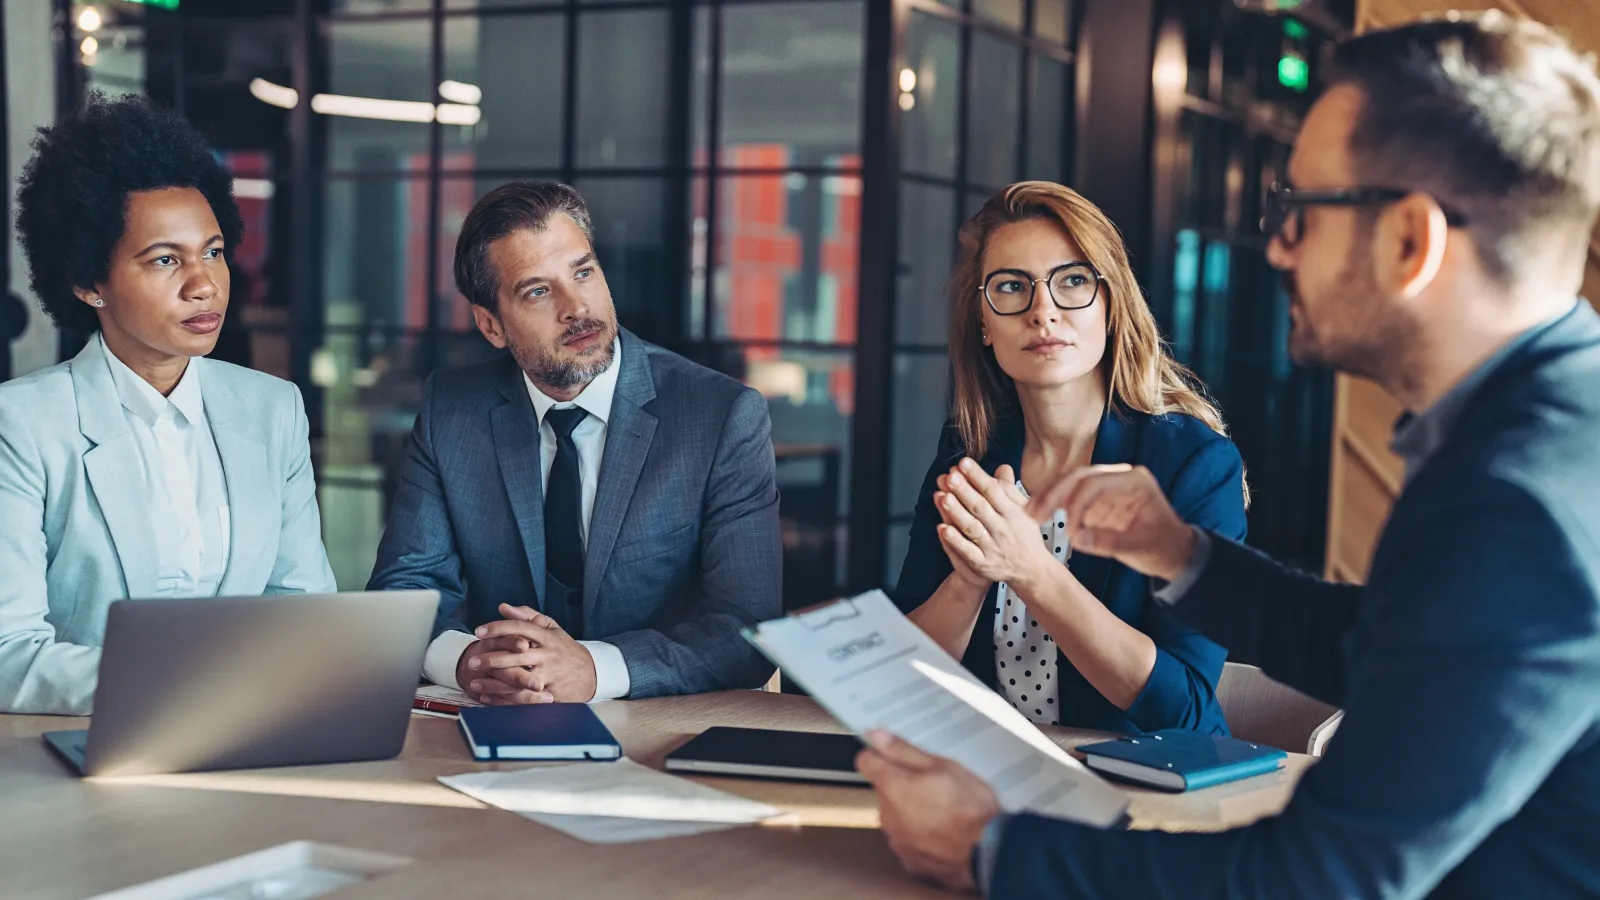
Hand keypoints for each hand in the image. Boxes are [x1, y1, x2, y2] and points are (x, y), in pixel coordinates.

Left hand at [466, 603, 598, 702]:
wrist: (592, 674)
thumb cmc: (565, 649)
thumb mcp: (552, 628)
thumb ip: (527, 616)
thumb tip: (502, 607)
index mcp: (548, 637)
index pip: (521, 628)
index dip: (498, 628)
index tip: (478, 631)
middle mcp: (549, 655)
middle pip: (517, 656)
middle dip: (491, 659)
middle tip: (471, 661)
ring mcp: (550, 676)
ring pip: (518, 679)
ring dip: (494, 683)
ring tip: (474, 683)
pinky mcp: (550, 695)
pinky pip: (522, 698)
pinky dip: (503, 699)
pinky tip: (487, 697)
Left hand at [856, 730, 999, 891]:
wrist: (988, 850)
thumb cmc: (969, 807)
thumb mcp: (941, 766)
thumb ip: (904, 751)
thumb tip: (876, 736)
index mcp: (892, 786)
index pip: (866, 761)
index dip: (880, 754)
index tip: (893, 752)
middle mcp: (887, 814)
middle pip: (885, 790)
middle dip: (903, 784)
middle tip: (934, 782)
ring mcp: (897, 839)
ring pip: (897, 815)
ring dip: (912, 810)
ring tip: (944, 808)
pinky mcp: (909, 859)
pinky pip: (908, 839)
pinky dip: (921, 834)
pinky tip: (943, 830)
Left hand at [934, 460, 1057, 592]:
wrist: (1032, 570)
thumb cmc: (1024, 535)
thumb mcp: (1024, 510)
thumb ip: (1010, 489)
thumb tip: (1002, 467)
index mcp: (1013, 513)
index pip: (993, 491)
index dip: (978, 476)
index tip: (964, 463)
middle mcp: (1002, 529)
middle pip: (980, 507)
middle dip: (965, 491)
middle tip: (950, 476)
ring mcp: (992, 547)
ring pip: (972, 528)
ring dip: (957, 513)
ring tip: (943, 497)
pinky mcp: (983, 563)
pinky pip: (968, 552)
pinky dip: (955, 541)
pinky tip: (942, 528)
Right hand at [1023, 464, 1196, 580]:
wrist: (1174, 552)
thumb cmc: (1164, 547)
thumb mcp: (1140, 547)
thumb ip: (1109, 542)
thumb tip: (1076, 539)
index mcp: (1134, 481)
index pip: (1096, 482)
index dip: (1077, 504)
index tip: (1069, 530)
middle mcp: (1119, 477)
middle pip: (1079, 477)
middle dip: (1054, 494)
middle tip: (1033, 514)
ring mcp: (1106, 486)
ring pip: (1070, 483)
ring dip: (1048, 497)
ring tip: (1029, 513)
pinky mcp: (1097, 499)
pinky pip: (1070, 496)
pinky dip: (1054, 504)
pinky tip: (1037, 514)